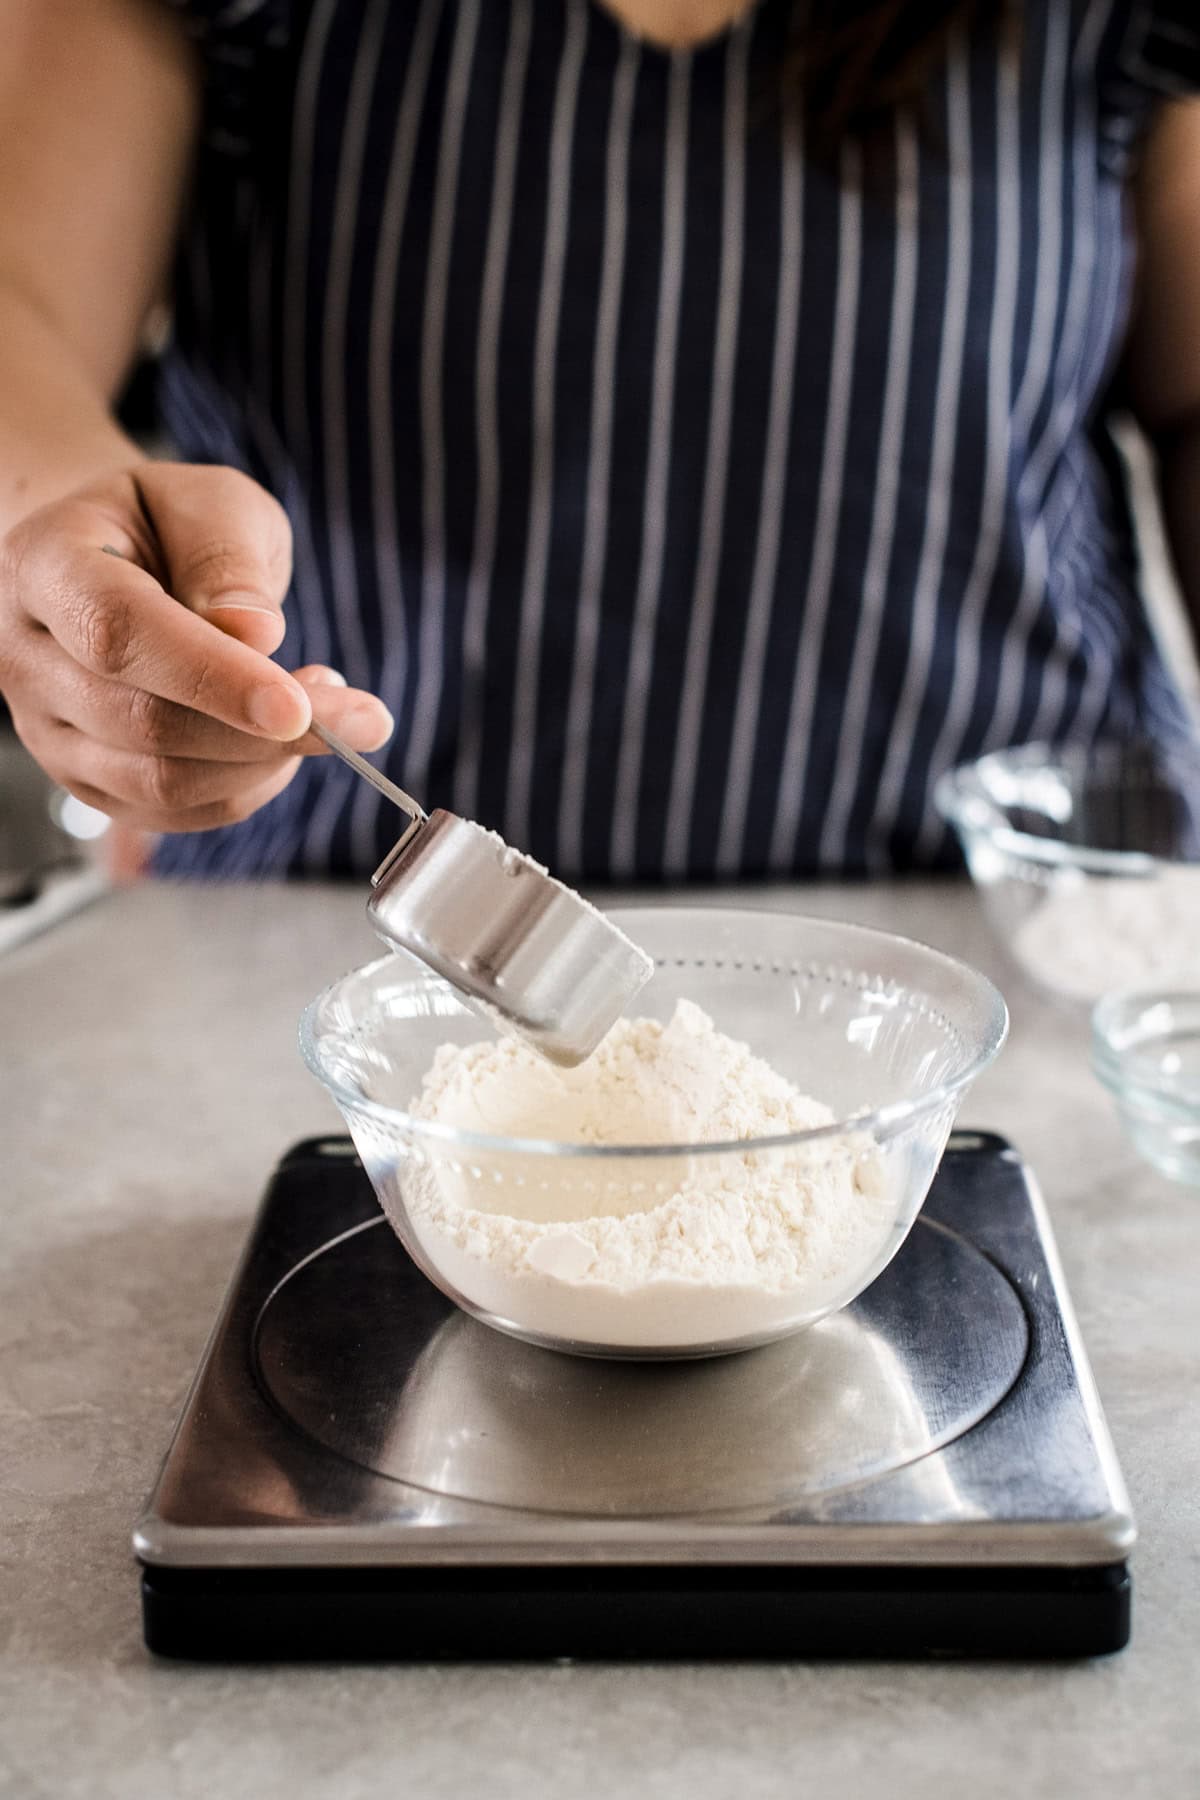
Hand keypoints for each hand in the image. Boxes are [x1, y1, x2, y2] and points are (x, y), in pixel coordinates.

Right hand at [0, 462, 392, 831]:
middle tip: (358, 714)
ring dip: (263, 763)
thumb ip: (226, 557)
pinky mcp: (86, 780)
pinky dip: (246, 788)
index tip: (298, 705)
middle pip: (144, 724)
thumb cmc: (159, 525)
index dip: (214, 678)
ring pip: (161, 782)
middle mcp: (27, 657)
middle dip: (265, 733)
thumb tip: (254, 633)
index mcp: (45, 568)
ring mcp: (47, 730)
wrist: (112, 562)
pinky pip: (174, 812)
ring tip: (322, 713)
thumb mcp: (206, 502)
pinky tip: (281, 744)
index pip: (120, 635)